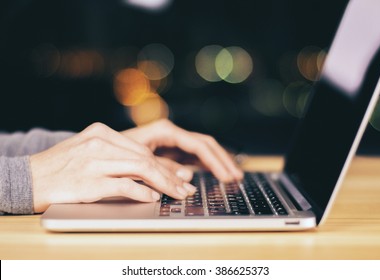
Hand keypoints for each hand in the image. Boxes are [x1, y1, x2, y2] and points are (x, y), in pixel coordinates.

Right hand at [30, 122, 195, 212]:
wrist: (29, 177)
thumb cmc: (62, 167)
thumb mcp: (90, 152)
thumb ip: (118, 157)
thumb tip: (150, 173)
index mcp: (102, 132)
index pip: (142, 150)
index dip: (165, 165)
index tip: (180, 177)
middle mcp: (100, 143)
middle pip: (145, 159)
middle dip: (170, 176)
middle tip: (185, 189)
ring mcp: (94, 161)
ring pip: (140, 169)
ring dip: (163, 184)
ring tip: (177, 194)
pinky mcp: (89, 181)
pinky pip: (123, 185)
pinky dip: (141, 192)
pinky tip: (153, 198)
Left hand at [122, 119, 242, 181]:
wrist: (100, 152)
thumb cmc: (115, 152)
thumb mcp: (139, 160)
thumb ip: (163, 168)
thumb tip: (187, 177)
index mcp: (165, 130)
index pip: (199, 145)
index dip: (216, 161)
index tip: (227, 175)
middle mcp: (171, 134)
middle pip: (205, 145)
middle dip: (222, 160)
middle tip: (237, 176)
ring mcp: (171, 142)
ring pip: (202, 150)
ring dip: (217, 163)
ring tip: (231, 176)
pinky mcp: (169, 152)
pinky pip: (193, 157)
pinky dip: (205, 165)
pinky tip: (215, 174)